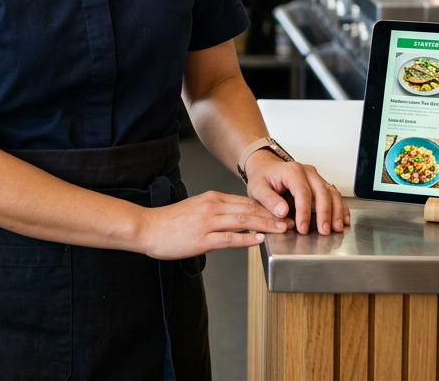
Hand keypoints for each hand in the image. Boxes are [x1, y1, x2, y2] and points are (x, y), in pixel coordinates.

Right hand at [135, 190, 292, 260]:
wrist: (147, 227)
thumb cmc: (170, 222)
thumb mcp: (196, 210)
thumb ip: (216, 212)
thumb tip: (238, 219)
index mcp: (212, 198)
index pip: (246, 201)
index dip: (267, 207)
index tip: (283, 212)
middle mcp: (212, 206)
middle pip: (249, 208)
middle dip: (273, 214)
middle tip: (291, 220)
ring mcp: (207, 222)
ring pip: (243, 220)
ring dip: (266, 225)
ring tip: (283, 230)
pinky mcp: (201, 239)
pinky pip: (229, 238)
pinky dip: (246, 238)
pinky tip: (259, 240)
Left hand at [245, 150, 348, 235]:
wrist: (266, 168)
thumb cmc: (262, 178)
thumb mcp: (258, 188)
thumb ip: (269, 200)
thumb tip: (282, 212)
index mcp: (292, 171)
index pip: (302, 192)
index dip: (304, 212)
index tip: (302, 228)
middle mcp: (307, 172)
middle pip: (321, 191)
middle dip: (324, 213)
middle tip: (324, 231)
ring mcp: (316, 177)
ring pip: (331, 192)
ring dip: (336, 211)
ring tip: (336, 228)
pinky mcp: (320, 184)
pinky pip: (334, 194)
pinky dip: (341, 207)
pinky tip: (343, 219)